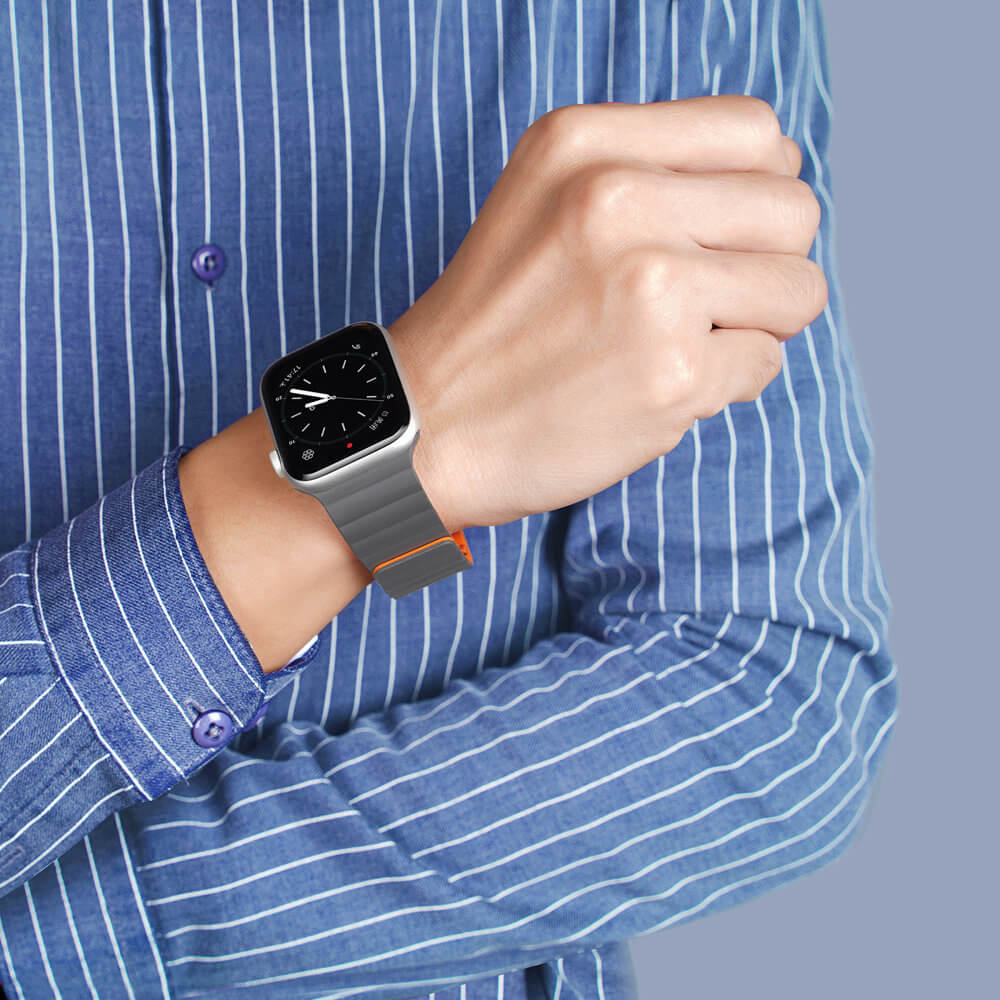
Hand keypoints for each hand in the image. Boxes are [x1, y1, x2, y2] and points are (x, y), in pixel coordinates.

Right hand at [392, 95, 826, 532]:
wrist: (428, 428)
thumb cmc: (495, 324)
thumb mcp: (545, 199)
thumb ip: (651, 171)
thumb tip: (780, 179)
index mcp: (584, 144)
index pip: (758, 133)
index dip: (756, 191)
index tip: (715, 237)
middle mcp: (616, 200)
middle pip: (794, 209)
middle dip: (765, 264)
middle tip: (702, 303)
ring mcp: (649, 288)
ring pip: (798, 290)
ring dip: (754, 326)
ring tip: (677, 344)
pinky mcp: (671, 374)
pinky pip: (765, 364)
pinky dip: (723, 384)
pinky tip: (654, 388)